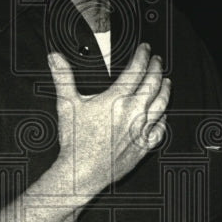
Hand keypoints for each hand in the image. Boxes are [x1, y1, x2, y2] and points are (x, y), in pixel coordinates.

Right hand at [48, 43, 170, 196]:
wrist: (82, 173)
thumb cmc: (75, 141)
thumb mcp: (67, 104)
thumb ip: (63, 77)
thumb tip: (55, 57)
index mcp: (117, 98)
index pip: (136, 70)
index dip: (142, 56)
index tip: (145, 49)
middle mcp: (133, 112)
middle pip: (153, 84)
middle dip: (157, 68)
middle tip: (157, 60)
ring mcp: (141, 129)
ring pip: (161, 105)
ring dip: (165, 90)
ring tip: (167, 82)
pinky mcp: (143, 146)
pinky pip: (160, 129)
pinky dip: (163, 119)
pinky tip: (162, 115)